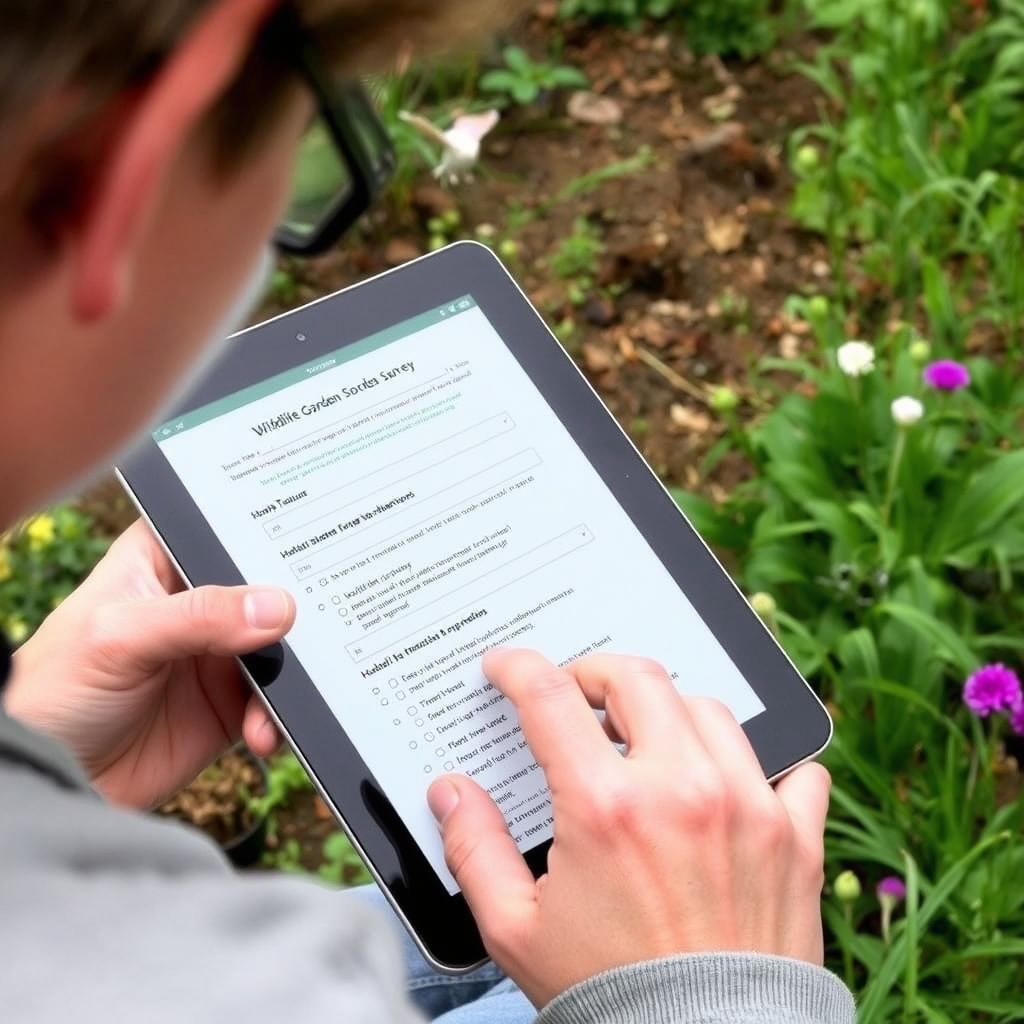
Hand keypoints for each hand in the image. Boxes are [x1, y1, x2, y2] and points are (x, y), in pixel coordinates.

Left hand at [4, 520, 291, 807]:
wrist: (50, 781)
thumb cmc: (54, 691)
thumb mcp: (121, 637)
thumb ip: (199, 616)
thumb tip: (276, 606)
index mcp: (161, 560)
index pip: (223, 531)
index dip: (266, 531)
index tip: (312, 541)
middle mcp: (196, 602)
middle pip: (264, 588)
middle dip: (293, 607)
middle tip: (313, 625)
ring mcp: (216, 654)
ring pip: (278, 647)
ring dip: (290, 670)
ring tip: (280, 694)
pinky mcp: (228, 704)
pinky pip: (273, 701)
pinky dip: (279, 714)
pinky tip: (261, 731)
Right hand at [428, 649, 829, 1008]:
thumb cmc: (611, 997)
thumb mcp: (516, 929)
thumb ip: (474, 847)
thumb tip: (450, 791)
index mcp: (606, 807)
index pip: (549, 696)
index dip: (518, 667)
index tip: (507, 667)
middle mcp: (681, 790)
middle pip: (638, 678)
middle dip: (596, 673)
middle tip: (579, 696)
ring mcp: (748, 806)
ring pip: (709, 709)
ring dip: (670, 712)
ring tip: (649, 742)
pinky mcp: (796, 838)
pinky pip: (794, 768)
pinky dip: (764, 765)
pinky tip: (735, 785)